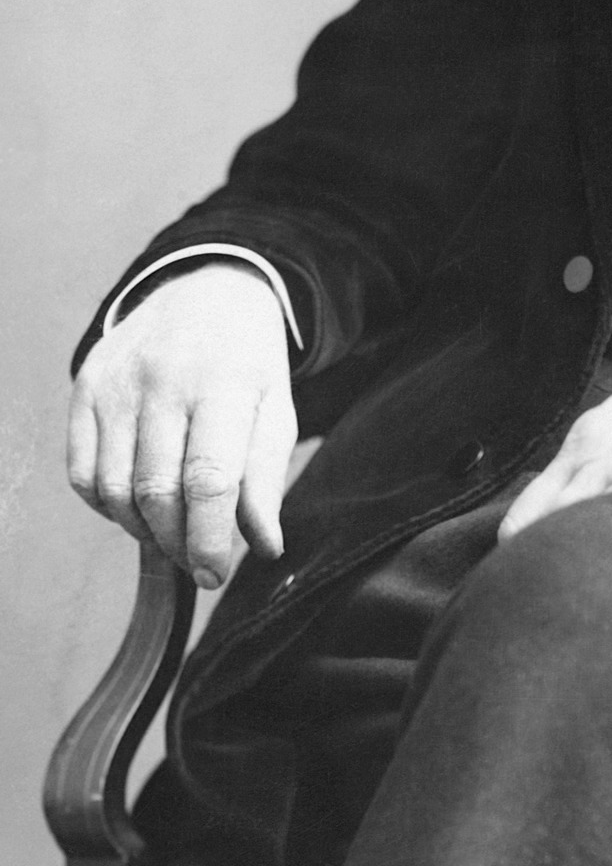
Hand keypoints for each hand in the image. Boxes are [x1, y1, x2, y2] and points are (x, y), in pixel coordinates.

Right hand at [66, 263, 296, 587]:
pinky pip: (82, 472)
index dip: (210, 539)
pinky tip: (135, 505)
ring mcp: (117, 383)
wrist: (206, 291)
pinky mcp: (85, 387)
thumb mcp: (276, 409)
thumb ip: (266, 479)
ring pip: (113, 489)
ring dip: (142, 529)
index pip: (208, 480)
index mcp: (224, 383)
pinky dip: (105, 506)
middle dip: (177, 543)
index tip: (216, 574)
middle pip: (157, 491)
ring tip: (171, 534)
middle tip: (198, 562)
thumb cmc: (247, 361)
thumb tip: (266, 547)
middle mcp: (163, 380)